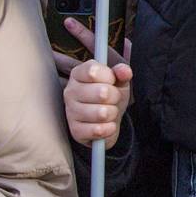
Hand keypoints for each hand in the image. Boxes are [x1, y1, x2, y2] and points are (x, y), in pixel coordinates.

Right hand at [61, 19, 132, 146]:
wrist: (110, 123)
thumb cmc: (115, 95)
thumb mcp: (123, 78)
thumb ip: (124, 69)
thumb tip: (124, 70)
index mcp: (83, 72)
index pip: (90, 67)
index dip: (105, 73)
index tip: (112, 77)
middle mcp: (72, 89)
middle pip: (100, 90)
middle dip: (115, 95)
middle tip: (114, 97)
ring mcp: (71, 109)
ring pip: (101, 110)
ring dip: (113, 112)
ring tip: (112, 111)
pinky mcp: (74, 129)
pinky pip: (96, 128)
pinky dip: (108, 128)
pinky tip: (108, 126)